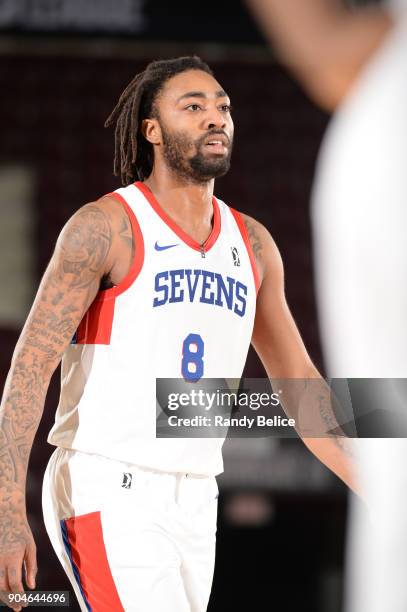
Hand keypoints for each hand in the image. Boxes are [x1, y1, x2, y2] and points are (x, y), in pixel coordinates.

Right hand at [0, 490, 36, 610]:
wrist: (5, 517)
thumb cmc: (21, 532)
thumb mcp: (31, 547)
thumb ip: (31, 567)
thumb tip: (32, 586)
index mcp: (13, 557)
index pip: (15, 583)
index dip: (19, 596)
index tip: (24, 603)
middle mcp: (0, 560)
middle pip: (2, 587)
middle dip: (10, 599)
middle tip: (18, 608)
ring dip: (3, 595)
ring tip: (12, 602)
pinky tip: (5, 591)